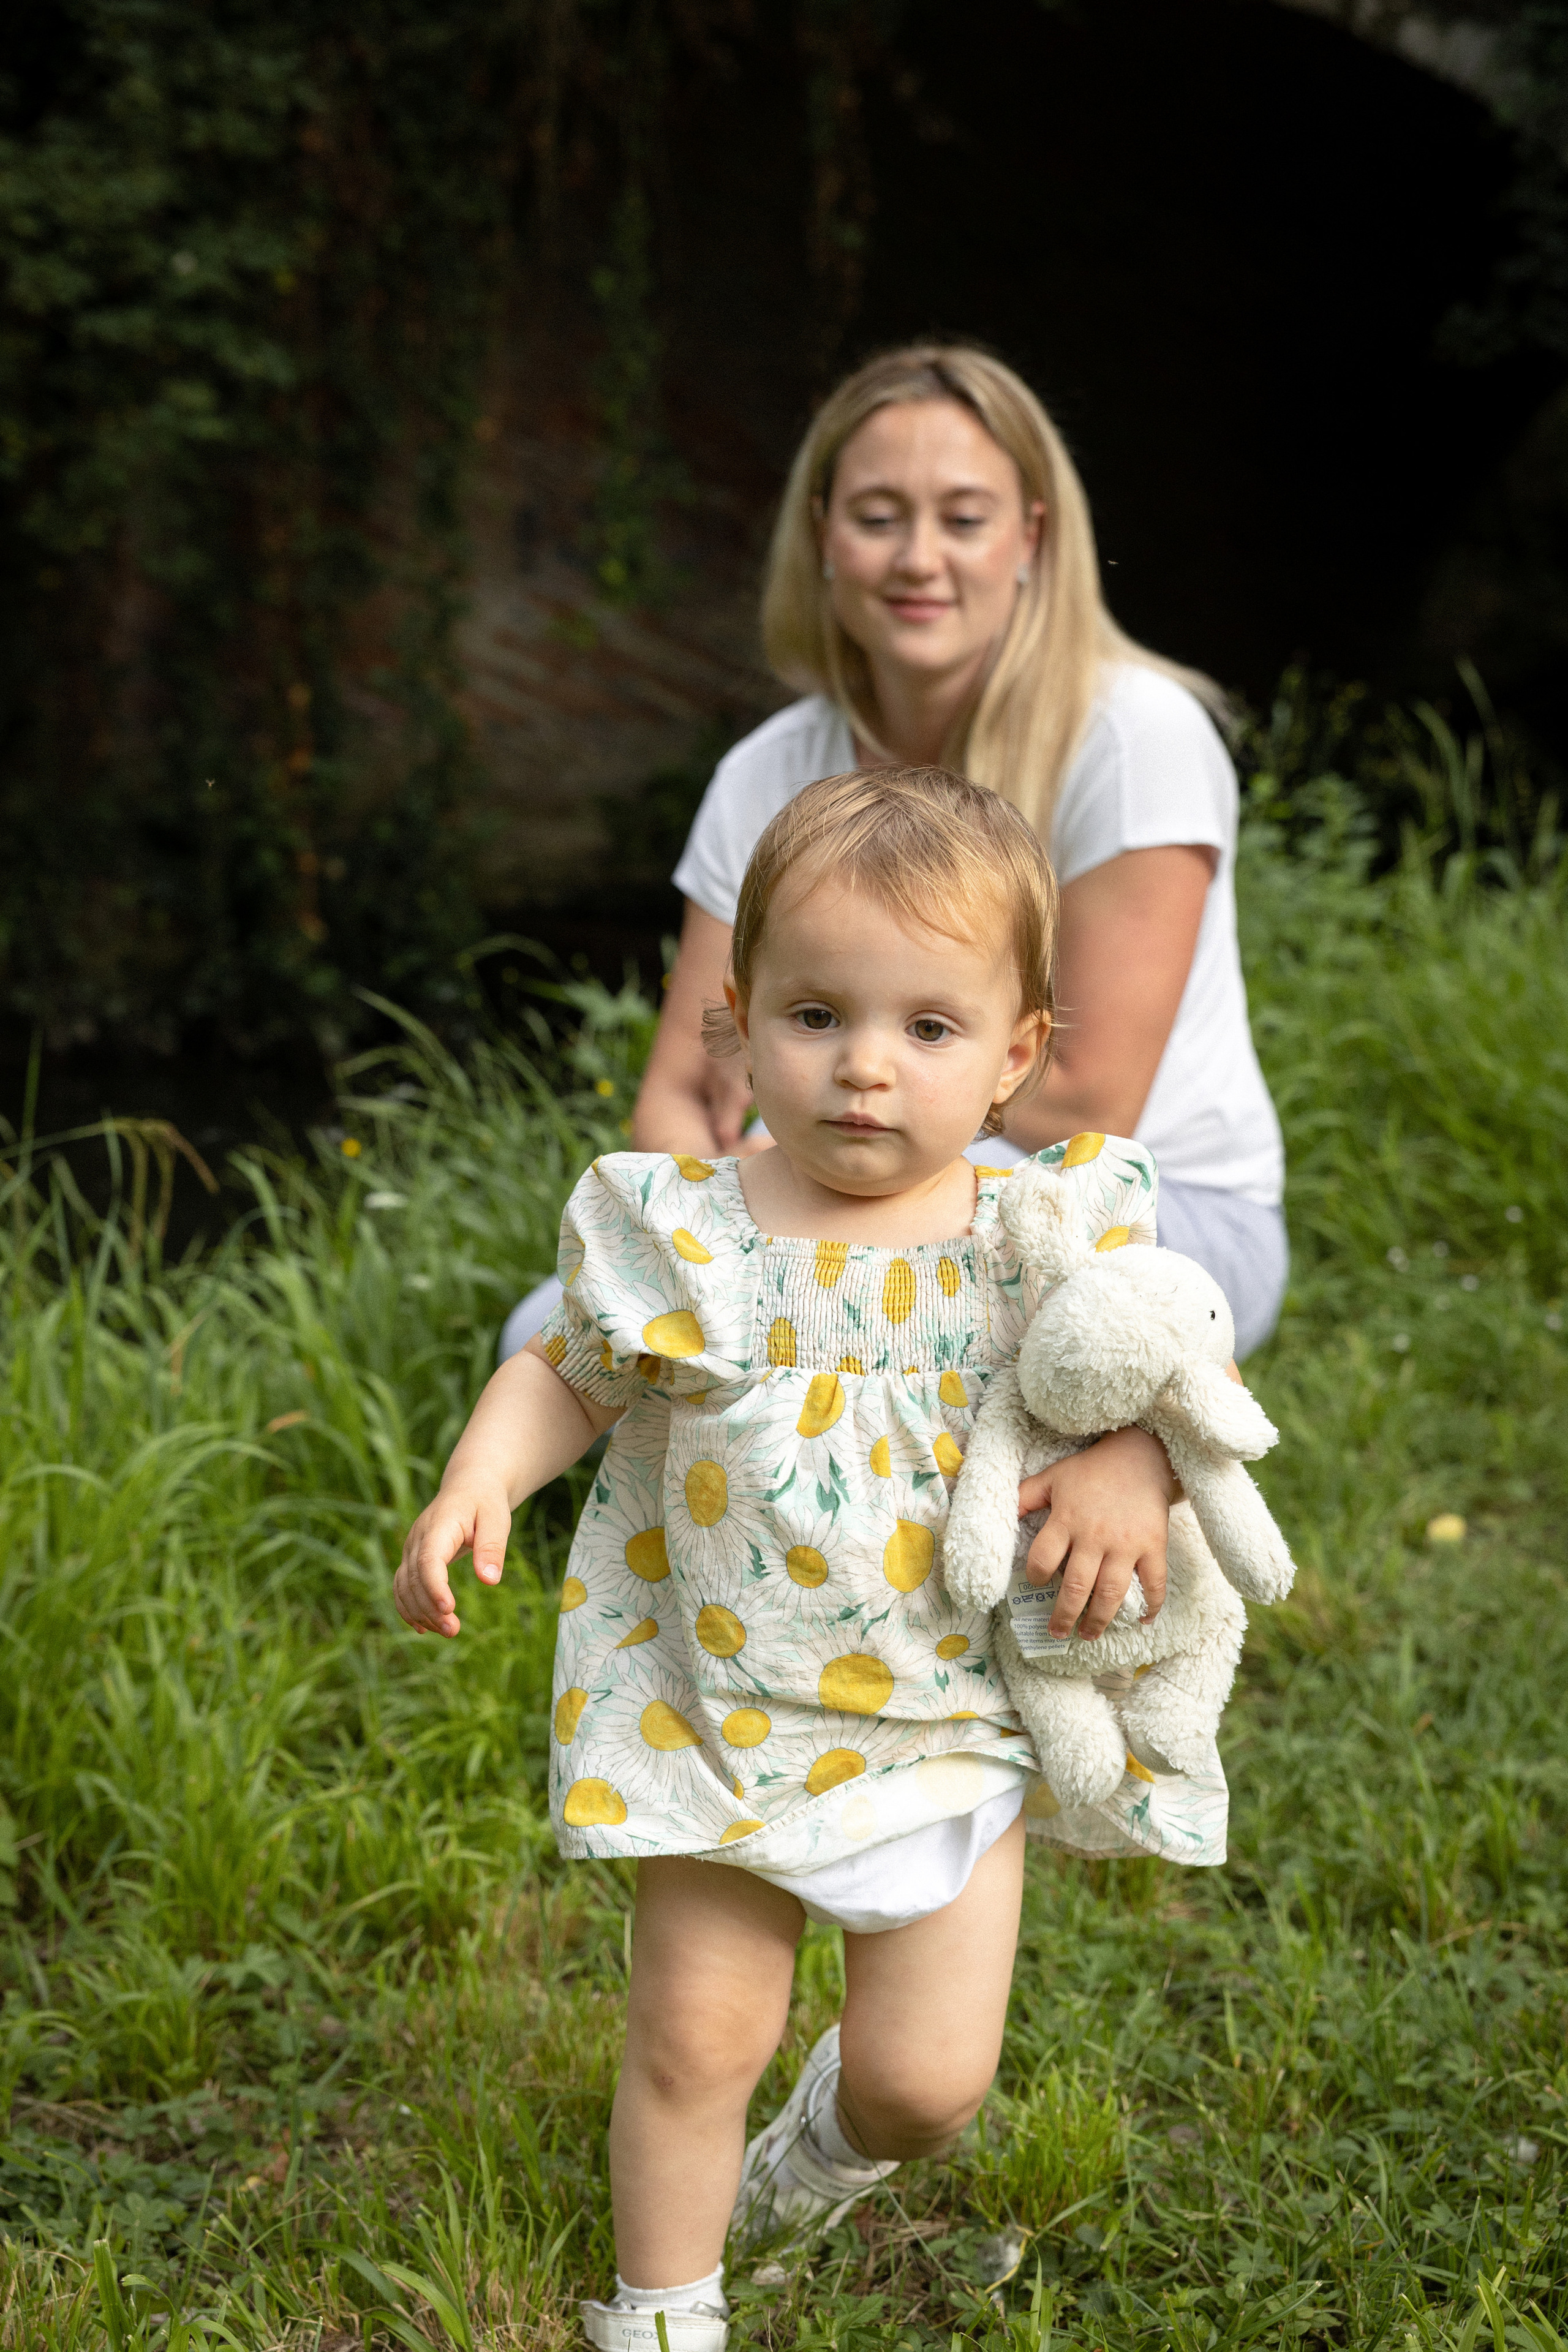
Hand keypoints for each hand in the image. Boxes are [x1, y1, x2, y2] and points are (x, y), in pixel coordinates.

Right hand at [394, 1476, 512, 1636]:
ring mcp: (411, 1548)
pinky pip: (402, 1586)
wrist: (468, 1487)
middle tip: (453, 1630)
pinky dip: (409, 1608)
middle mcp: (418, 1538)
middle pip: (415, 1578)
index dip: (434, 1586)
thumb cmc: (485, 1503)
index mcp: (439, 1525)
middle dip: (430, 1608)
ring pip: (404, 1586)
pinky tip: (424, 1628)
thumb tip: (490, 1580)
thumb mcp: (497, 1519)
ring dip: (421, 1612)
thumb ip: (492, 1547)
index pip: (429, 1559)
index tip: (449, 1609)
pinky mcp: (412, 1558)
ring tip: (448, 1631)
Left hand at [1017, 1427, 1172, 1640]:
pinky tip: (1143, 1621)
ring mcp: (1126, 1545)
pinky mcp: (1154, 1546)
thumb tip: (999, 1513)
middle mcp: (1095, 1536)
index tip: (1036, 1583)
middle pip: (1075, 1587)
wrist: (1140, 1455)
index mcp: (1066, 1520)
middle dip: (1064, 1616)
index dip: (1035, 1576)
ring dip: (1098, 1620)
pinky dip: (1151, 1605)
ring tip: (1089, 1635)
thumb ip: (1025, 1496)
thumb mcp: (1053, 1477)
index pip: (1043, 1559)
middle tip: (1057, 1633)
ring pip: (1110, 1593)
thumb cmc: (1091, 1470)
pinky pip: (1154, 1582)